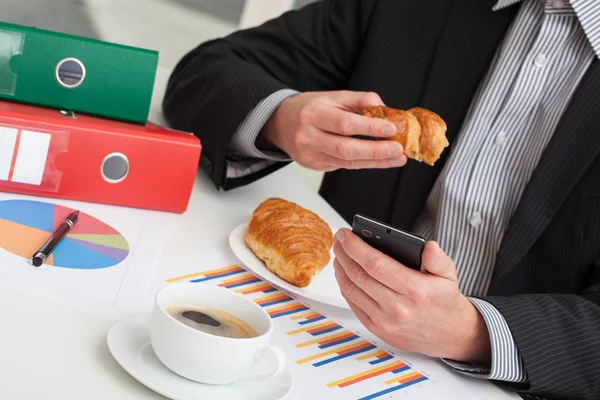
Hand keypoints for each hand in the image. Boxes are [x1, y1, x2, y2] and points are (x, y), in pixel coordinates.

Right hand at [260, 91, 406, 170]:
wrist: (281, 124)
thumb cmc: (310, 108)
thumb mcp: (332, 97)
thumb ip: (359, 100)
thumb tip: (385, 109)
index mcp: (313, 113)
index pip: (344, 123)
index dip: (369, 128)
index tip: (390, 128)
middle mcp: (309, 136)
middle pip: (345, 148)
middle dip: (375, 151)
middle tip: (398, 149)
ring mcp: (310, 154)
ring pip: (346, 162)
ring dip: (375, 161)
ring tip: (396, 158)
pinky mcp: (314, 165)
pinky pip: (343, 166)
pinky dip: (364, 164)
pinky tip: (381, 161)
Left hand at [333, 228, 490, 364]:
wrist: (449, 335)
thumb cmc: (444, 300)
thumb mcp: (449, 275)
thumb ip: (438, 258)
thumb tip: (428, 246)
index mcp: (415, 291)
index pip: (376, 264)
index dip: (356, 247)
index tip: (346, 234)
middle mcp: (397, 308)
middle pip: (358, 275)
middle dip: (343, 253)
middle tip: (339, 238)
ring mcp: (384, 321)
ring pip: (351, 290)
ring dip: (340, 269)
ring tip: (339, 253)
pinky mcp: (376, 329)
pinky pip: (353, 304)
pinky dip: (344, 286)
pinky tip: (344, 273)